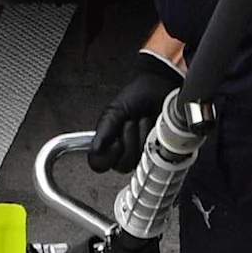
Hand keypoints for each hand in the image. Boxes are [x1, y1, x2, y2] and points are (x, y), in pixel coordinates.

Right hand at [89, 46, 183, 173]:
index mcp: (107, 142)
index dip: (107, 158)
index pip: (99, 164)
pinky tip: (152, 126)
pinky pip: (152, 156)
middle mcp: (122, 150)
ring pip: (136, 161)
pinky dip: (152, 138)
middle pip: (120, 165)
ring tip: (142, 121)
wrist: (156, 87)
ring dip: (140, 138)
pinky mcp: (155, 150)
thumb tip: (95, 149)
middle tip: (131, 123)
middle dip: (128, 141)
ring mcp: (139, 152)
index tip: (116, 142)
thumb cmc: (134, 96)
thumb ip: (103, 131)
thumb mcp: (114, 111)